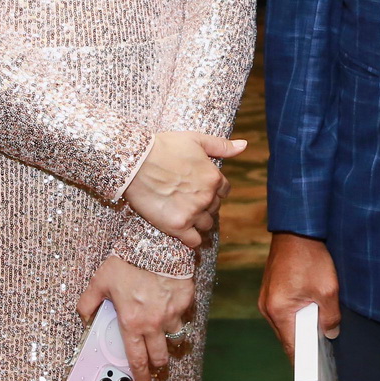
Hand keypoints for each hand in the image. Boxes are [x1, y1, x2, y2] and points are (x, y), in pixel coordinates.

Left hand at [77, 255, 193, 380]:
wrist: (155, 244)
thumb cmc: (127, 262)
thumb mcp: (100, 281)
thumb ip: (88, 302)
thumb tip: (83, 315)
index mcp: (131, 324)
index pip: (137, 361)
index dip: (141, 379)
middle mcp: (154, 323)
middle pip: (160, 357)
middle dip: (158, 365)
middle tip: (157, 366)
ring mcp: (172, 313)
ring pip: (176, 337)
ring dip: (170, 339)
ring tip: (165, 334)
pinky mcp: (185, 300)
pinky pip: (184, 314)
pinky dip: (179, 314)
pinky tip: (172, 306)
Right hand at [124, 131, 244, 247]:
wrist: (135, 161)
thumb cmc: (164, 147)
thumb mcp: (196, 140)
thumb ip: (221, 146)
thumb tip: (243, 145)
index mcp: (214, 178)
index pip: (224, 191)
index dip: (212, 190)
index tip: (198, 188)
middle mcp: (207, 197)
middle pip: (214, 208)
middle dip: (204, 204)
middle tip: (186, 199)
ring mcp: (193, 213)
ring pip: (206, 225)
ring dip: (198, 221)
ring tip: (183, 213)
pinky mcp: (177, 226)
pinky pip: (193, 241)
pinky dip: (190, 239)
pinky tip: (182, 231)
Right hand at [258, 232, 338, 359]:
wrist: (298, 227)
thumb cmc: (310, 256)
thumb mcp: (328, 290)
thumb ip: (330, 317)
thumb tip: (330, 332)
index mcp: (278, 311)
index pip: (291, 347)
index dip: (304, 362)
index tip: (316, 374)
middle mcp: (267, 307)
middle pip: (288, 336)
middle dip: (306, 343)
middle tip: (324, 351)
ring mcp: (267, 298)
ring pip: (287, 323)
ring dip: (303, 326)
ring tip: (321, 328)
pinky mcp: (271, 289)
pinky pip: (285, 310)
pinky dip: (298, 314)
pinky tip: (313, 310)